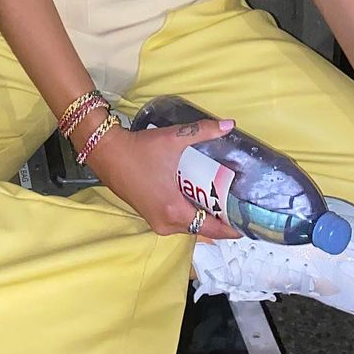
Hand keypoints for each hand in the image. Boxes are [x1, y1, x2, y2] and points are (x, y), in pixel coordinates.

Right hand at [84, 119, 243, 242]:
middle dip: (219, 222)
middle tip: (236, 208)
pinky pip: (175, 221)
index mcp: (174, 210)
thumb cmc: (140, 149)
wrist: (106, 152)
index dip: (230, 229)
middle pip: (200, 229)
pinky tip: (197, 200)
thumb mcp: (173, 139)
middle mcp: (166, 223)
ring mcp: (155, 221)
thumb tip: (229, 124)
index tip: (247, 224)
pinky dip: (189, 215)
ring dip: (203, 218)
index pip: (210, 228)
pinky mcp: (148, 215)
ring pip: (187, 226)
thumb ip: (203, 131)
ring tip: (221, 203)